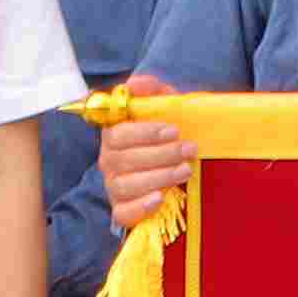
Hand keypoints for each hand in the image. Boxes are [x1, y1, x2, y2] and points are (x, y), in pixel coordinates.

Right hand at [95, 81, 190, 229]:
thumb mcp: (164, 111)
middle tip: (189, 149)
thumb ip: (152, 93)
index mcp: (114, 136)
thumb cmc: (165, 138)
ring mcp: (114, 187)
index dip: (145, 132)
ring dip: (159, 177)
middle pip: (124, 159)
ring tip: (186, 170)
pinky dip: (141, 207)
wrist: (172, 172)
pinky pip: (122, 213)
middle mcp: (109, 162)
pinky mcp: (122, 210)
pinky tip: (160, 198)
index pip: (117, 134)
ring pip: (127, 185)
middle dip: (161, 154)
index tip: (174, 130)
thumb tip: (137, 83)